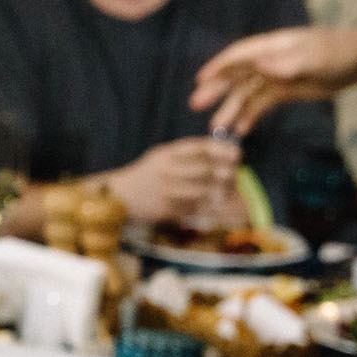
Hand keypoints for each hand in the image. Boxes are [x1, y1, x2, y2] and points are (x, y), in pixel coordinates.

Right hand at [109, 137, 242, 224]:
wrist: (120, 197)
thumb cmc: (146, 175)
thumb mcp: (161, 156)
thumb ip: (185, 154)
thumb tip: (218, 153)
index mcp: (166, 154)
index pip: (199, 148)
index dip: (221, 150)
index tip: (237, 154)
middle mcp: (166, 170)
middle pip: (204, 169)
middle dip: (224, 173)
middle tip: (232, 175)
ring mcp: (166, 191)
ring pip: (202, 191)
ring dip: (218, 193)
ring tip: (225, 193)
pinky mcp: (166, 209)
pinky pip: (192, 209)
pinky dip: (207, 209)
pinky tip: (214, 208)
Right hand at [190, 26, 356, 137]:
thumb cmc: (338, 53)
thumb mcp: (314, 58)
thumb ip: (286, 63)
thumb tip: (257, 66)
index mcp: (274, 46)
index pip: (240, 54)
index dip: (220, 66)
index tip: (200, 79)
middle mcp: (270, 60)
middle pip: (237, 75)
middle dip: (217, 90)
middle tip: (196, 105)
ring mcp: (275, 76)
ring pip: (247, 94)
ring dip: (231, 109)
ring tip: (216, 128)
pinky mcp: (283, 91)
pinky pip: (261, 104)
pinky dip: (250, 116)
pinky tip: (240, 130)